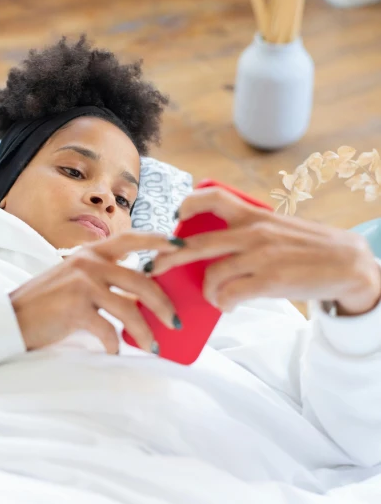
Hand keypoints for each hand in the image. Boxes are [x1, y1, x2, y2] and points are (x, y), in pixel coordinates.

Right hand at [10, 231, 181, 354]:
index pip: (131, 238)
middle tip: (176, 322)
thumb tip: (141, 298)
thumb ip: (103, 279)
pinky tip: (114, 353)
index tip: (181, 246)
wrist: (10, 319)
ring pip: (130, 308)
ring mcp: (82, 284)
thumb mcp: (75, 280)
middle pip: (142, 280)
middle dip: (164, 303)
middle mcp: (88, 262)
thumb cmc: (46, 305)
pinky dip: (114, 345)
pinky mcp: (75, 308)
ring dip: (146, 331)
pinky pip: (108, 330)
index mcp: (91, 253)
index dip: (158, 240)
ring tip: (153, 346)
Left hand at [150, 187, 380, 315]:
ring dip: (206, 291)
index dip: (188, 204)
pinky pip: (230, 295)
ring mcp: (261, 256)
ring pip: (212, 274)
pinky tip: (227, 306)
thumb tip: (210, 251)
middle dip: (169, 257)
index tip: (174, 216)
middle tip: (155, 268)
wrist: (348, 264)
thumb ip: (247, 233)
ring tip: (214, 298)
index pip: (214, 197)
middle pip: (197, 243)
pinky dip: (223, 303)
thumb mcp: (277, 228)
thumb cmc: (308, 248)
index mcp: (254, 215)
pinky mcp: (270, 280)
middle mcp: (254, 231)